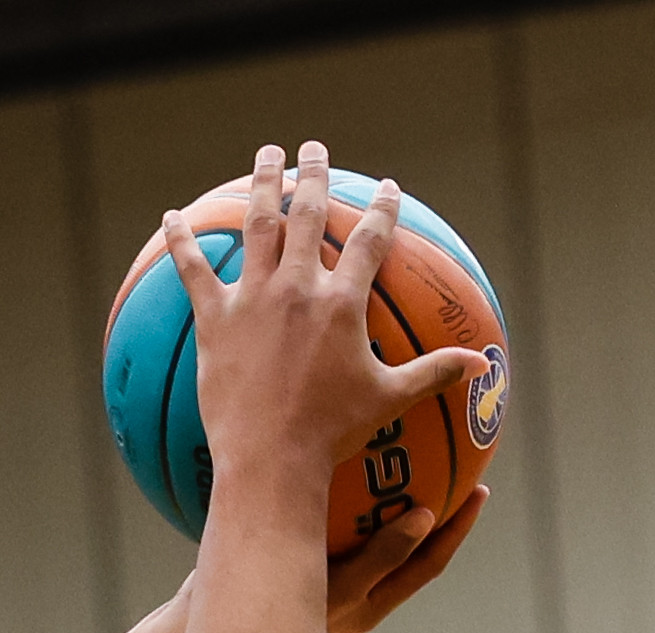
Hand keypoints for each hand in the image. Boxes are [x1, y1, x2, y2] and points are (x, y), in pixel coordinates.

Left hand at [162, 139, 489, 490]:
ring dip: (262, 182)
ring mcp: (253, 298)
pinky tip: (174, 215)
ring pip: (258, 222)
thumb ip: (433, 374)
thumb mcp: (389, 401)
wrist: (272, 461)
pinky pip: (193, 268)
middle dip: (314, 174)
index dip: (382, 211)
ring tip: (267, 156)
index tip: (388, 189)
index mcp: (342, 304)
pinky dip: (182, 239)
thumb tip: (481, 367)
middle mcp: (298, 288)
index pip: (370, 242)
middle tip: (315, 150)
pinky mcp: (214, 318)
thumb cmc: (333, 436)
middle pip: (309, 213)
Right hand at [326, 487, 488, 632]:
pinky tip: (355, 494)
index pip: (431, 561)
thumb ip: (383, 555)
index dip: (458, 528)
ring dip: (399, 516)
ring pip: (381, 547)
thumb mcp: (344, 586)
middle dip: (436, 518)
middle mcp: (363, 596)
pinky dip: (363, 518)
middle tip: (453, 477)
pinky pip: (350, 541)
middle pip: (411, 554)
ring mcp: (338, 587)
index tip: (478, 492)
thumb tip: (426, 518)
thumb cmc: (294, 615)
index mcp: (376, 601)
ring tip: (411, 479)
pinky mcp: (317, 572)